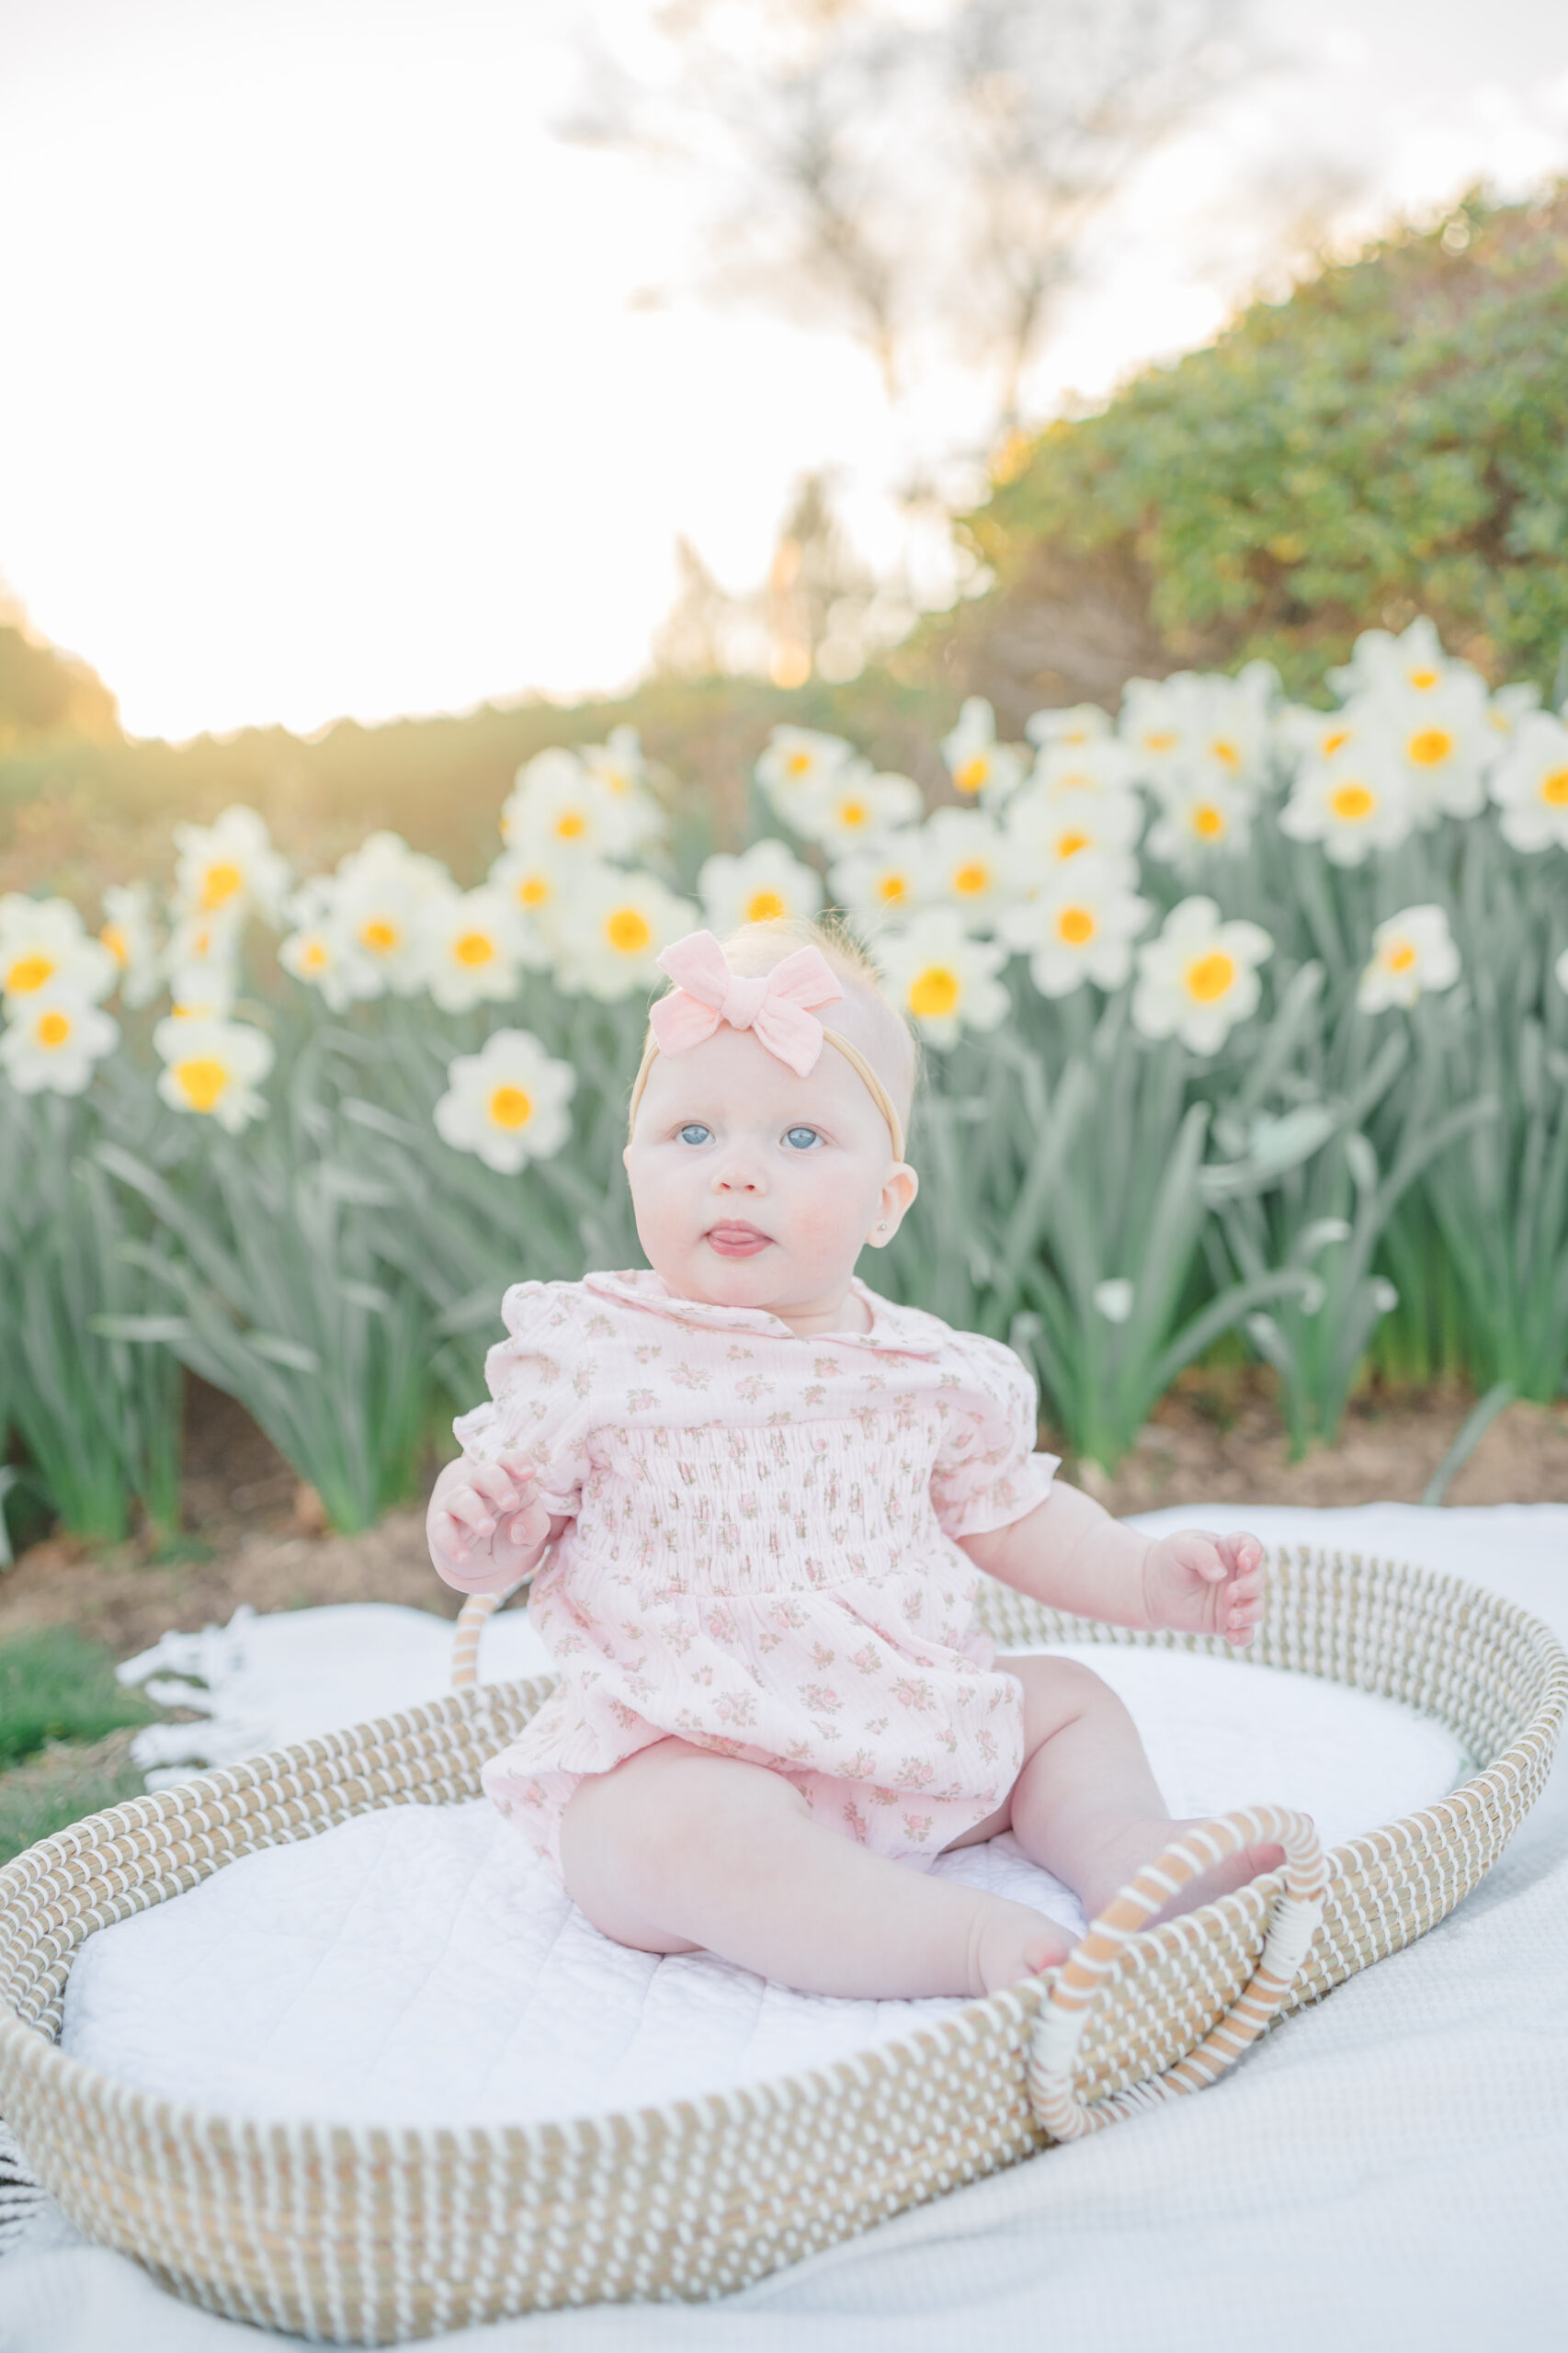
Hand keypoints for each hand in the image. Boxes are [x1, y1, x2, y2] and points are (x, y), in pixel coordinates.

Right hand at [428, 1452, 551, 1591]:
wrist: (485, 1559)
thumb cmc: (513, 1531)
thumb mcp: (532, 1531)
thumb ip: (534, 1526)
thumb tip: (518, 1530)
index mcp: (507, 1480)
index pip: (508, 1461)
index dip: (517, 1461)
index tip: (529, 1473)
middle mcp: (479, 1486)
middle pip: (484, 1473)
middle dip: (497, 1484)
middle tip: (511, 1503)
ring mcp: (458, 1503)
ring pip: (461, 1498)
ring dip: (474, 1512)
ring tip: (487, 1528)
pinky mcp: (440, 1525)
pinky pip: (440, 1528)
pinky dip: (450, 1542)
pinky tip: (463, 1556)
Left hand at [1140, 1528, 1265, 1647]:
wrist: (1151, 1588)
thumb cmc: (1169, 1560)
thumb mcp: (1181, 1547)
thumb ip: (1202, 1553)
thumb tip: (1220, 1574)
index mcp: (1227, 1550)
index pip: (1250, 1546)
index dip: (1254, 1552)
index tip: (1244, 1562)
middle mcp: (1235, 1575)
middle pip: (1258, 1579)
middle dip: (1250, 1587)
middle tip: (1230, 1593)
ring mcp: (1232, 1600)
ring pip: (1256, 1608)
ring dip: (1250, 1614)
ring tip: (1232, 1618)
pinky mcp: (1224, 1622)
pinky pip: (1244, 1633)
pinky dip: (1243, 1636)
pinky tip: (1231, 1636)